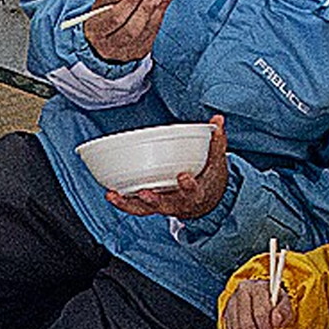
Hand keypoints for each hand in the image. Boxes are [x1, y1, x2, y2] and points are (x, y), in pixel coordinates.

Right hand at [78, 0, 172, 62]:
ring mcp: (125, 53)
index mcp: (96, 32)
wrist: (105, 39)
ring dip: (156, 13)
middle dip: (145, 10)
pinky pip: (151, 36)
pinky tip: (163, 3)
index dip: (129, 3)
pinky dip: (159, 18)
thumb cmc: (104, 16)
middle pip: (131, 30)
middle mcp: (109, 46)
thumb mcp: (102, 3)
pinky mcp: (139, 53)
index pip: (114, 19)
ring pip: (144, 34)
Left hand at [102, 116, 228, 219]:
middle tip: (145, 193)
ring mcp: (163, 205)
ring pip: (145, 209)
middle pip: (166, 204)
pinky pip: (135, 207)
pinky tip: (110, 194)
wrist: (205, 203)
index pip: (193, 191)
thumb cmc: (208, 180)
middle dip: (155, 200)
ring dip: (129, 204)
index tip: (183, 177)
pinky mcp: (151, 206)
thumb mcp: (217, 163)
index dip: (188, 186)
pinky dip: (123, 203)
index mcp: (196, 193)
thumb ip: (216, 142)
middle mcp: (178, 203)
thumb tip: (217, 119)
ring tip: (114, 196)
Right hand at [220, 269, 297, 328]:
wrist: (260, 297)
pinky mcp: (226, 315)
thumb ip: (283, 311)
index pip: (260, 312)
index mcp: (256, 288)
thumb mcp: (284, 303)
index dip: (266, 328)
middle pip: (246, 322)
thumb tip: (276, 320)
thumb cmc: (273, 301)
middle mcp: (241, 294)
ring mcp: (231, 305)